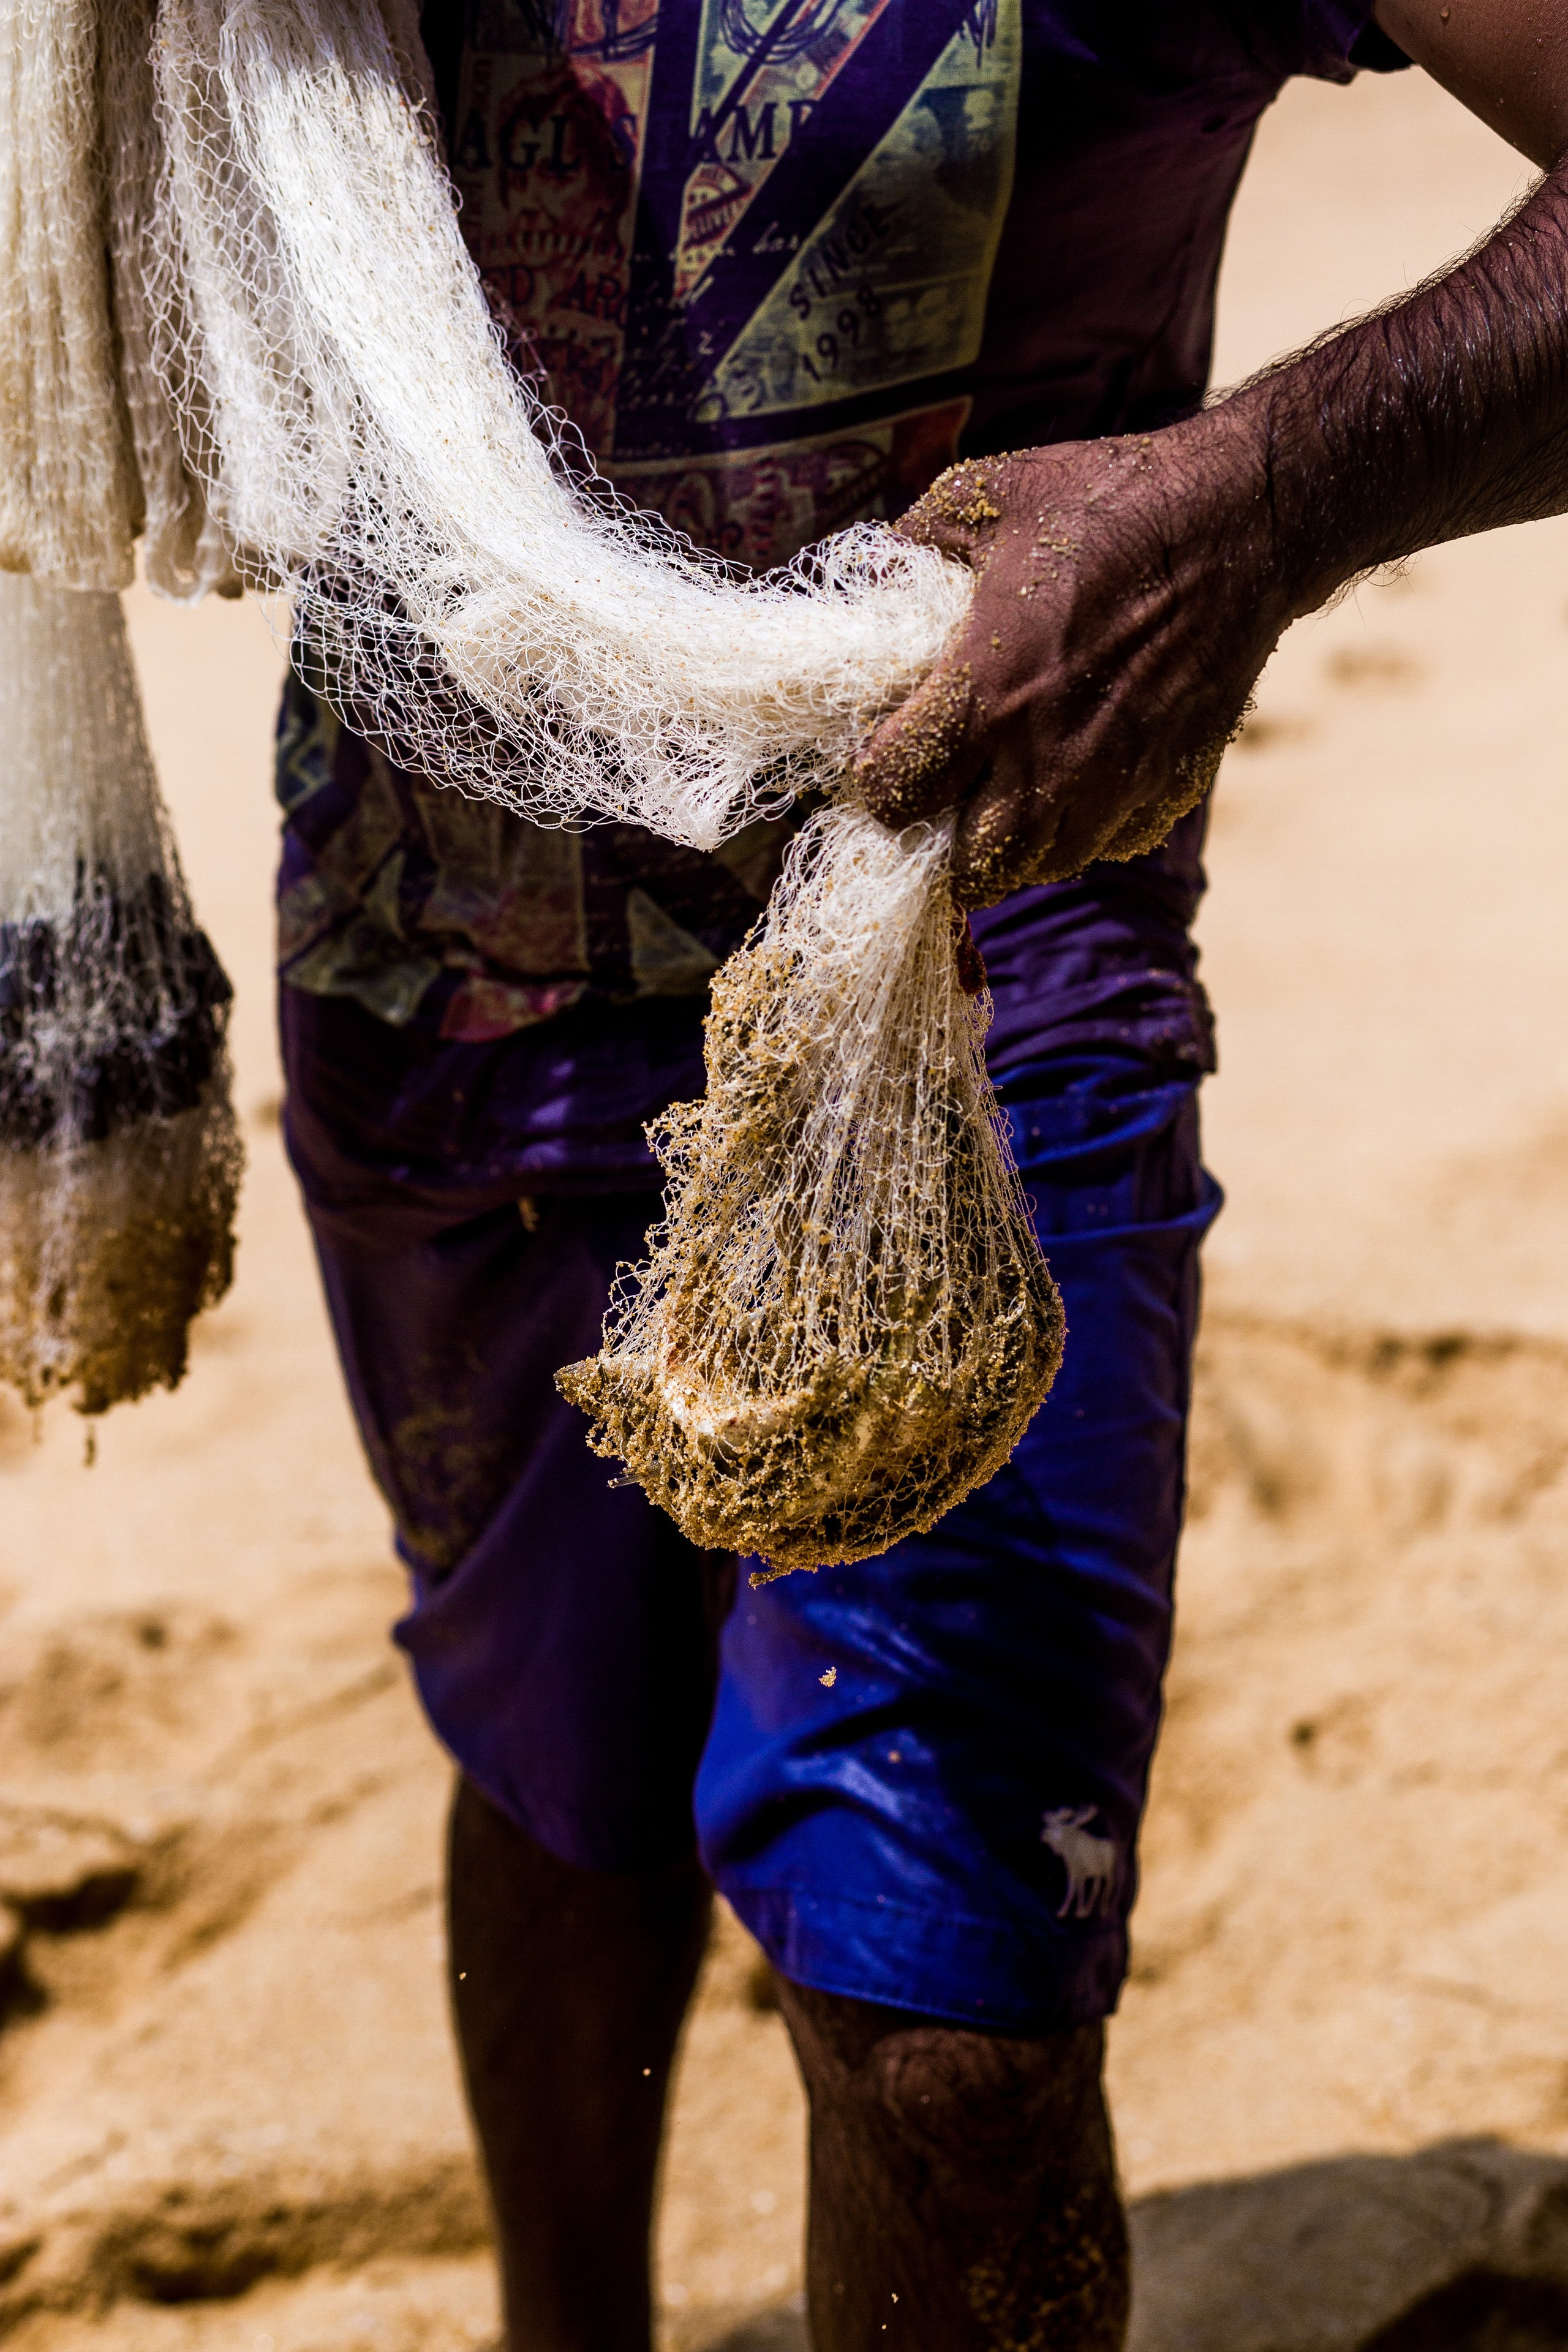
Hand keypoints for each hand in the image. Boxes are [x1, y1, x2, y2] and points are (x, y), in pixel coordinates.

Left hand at [853, 417, 1290, 904]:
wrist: (1242, 520)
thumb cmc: (1109, 502)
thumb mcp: (984, 496)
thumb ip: (907, 545)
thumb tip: (863, 582)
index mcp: (987, 694)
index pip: (893, 794)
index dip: (876, 780)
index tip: (885, 751)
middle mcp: (1047, 758)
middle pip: (964, 869)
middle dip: (938, 840)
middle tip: (939, 793)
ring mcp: (1113, 783)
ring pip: (1037, 870)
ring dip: (1007, 846)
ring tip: (999, 796)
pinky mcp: (1167, 788)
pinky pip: (1106, 846)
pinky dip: (1079, 831)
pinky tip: (1071, 781)